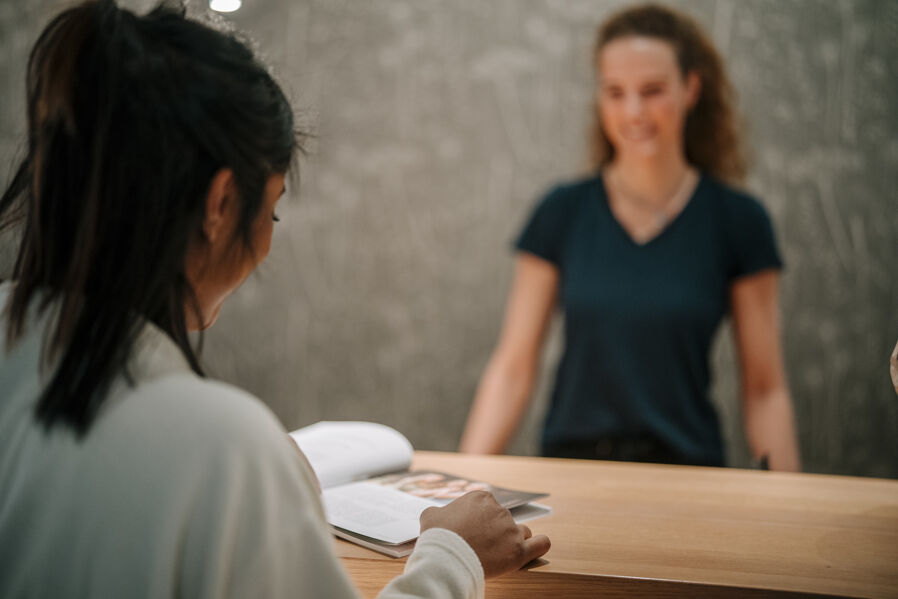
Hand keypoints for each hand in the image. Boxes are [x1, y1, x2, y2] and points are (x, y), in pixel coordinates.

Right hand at [419, 490, 549, 577]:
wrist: (446, 558)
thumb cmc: (438, 536)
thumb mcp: (431, 516)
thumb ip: (439, 512)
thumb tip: (438, 515)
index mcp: (481, 498)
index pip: (488, 507)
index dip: (480, 520)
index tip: (473, 531)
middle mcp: (500, 510)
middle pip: (504, 520)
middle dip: (495, 531)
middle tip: (481, 545)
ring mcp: (511, 530)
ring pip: (521, 532)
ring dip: (513, 539)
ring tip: (499, 552)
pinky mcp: (519, 550)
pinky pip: (540, 544)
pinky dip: (539, 545)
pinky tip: (534, 548)